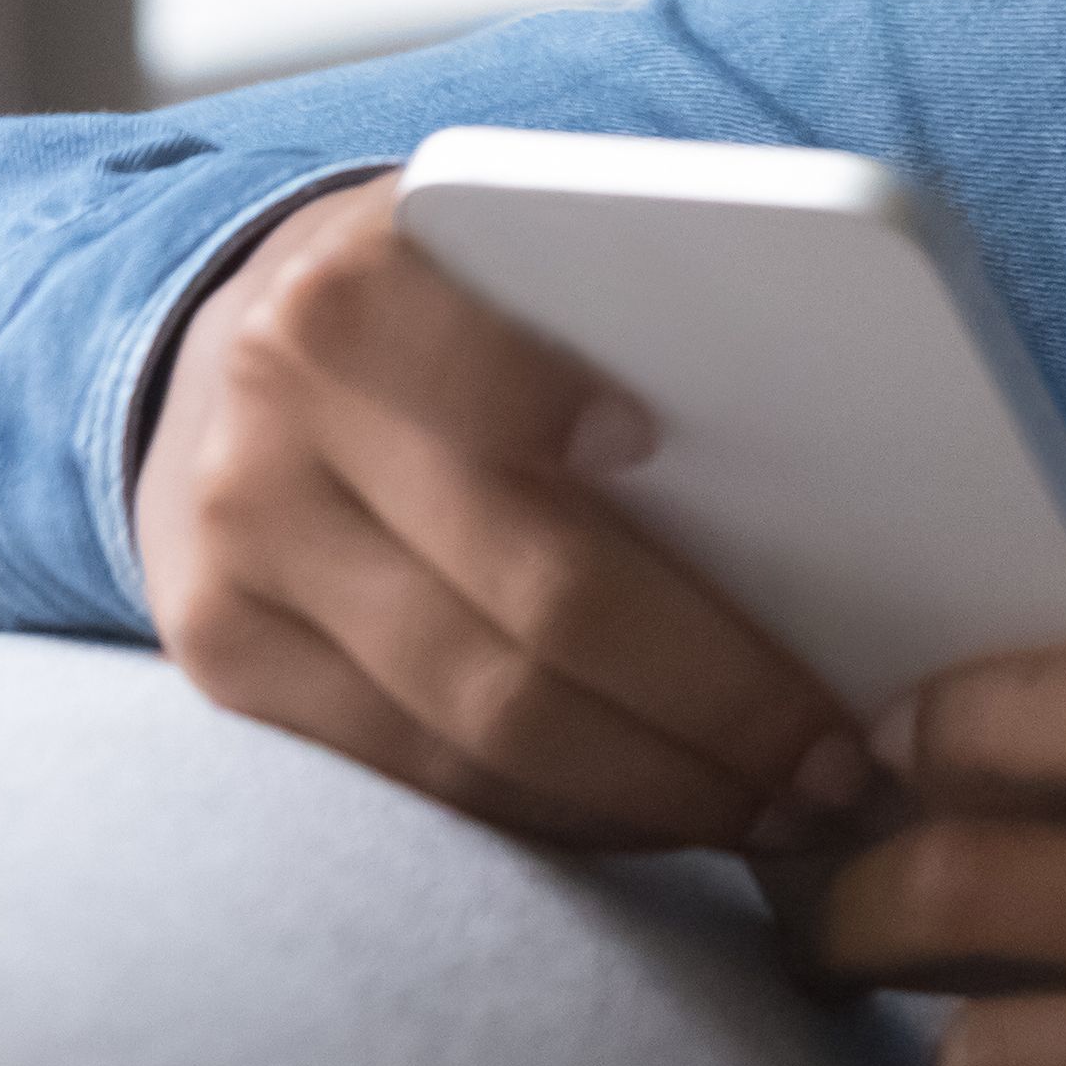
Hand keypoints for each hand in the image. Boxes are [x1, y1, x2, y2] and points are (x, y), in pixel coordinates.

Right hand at [131, 171, 867, 854]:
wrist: (237, 348)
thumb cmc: (456, 300)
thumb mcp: (509, 251)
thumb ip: (619, 313)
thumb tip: (837, 422)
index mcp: (362, 285)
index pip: (478, 370)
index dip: (556, 412)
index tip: (660, 447)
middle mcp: (279, 417)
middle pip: (529, 592)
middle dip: (712, 698)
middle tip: (835, 758)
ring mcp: (239, 550)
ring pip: (479, 720)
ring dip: (654, 785)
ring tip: (779, 806)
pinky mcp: (228, 660)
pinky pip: (424, 776)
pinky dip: (564, 811)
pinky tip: (662, 814)